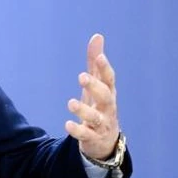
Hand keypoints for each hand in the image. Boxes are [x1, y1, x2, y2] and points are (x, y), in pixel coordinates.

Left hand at [65, 33, 120, 159]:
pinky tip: (67, 124)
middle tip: (82, 77)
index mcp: (109, 93)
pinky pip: (86, 135)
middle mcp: (108, 108)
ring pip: (95, 117)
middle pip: (106, 96)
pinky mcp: (93, 138)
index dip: (105, 68)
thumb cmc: (100, 106)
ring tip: (71, 102)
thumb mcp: (98, 84)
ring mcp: (102, 124)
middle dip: (95, 86)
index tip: (99, 57)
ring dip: (84, 110)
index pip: (109, 79)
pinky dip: (77, 130)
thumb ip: (95, 63)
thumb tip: (97, 36)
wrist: (105, 141)